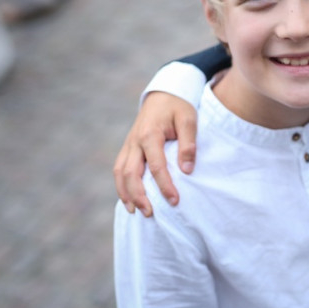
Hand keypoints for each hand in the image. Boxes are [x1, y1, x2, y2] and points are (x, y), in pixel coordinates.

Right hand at [113, 92, 198, 216]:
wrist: (163, 94)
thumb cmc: (179, 107)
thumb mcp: (189, 120)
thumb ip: (188, 144)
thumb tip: (187, 170)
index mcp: (150, 134)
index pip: (156, 166)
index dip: (165, 185)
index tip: (174, 201)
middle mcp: (135, 141)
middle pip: (130, 173)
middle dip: (139, 195)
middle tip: (150, 213)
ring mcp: (128, 144)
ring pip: (120, 173)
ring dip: (126, 194)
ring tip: (135, 211)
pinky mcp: (128, 147)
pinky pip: (119, 169)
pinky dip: (121, 185)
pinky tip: (129, 199)